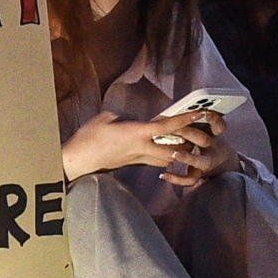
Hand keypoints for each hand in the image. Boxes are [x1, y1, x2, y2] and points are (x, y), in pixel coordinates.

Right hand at [63, 112, 200, 181]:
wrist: (79, 160)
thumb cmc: (88, 137)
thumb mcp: (105, 117)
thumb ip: (122, 116)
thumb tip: (129, 118)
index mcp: (136, 132)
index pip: (166, 126)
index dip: (184, 119)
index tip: (198, 113)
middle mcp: (141, 148)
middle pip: (174, 149)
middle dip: (188, 142)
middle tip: (198, 132)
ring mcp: (138, 158)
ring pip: (167, 159)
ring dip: (178, 152)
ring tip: (186, 141)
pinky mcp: (134, 164)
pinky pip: (156, 161)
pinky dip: (165, 157)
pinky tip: (166, 150)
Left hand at [155, 110, 232, 189]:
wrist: (219, 160)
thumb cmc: (204, 137)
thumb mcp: (205, 127)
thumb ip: (192, 121)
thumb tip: (173, 112)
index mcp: (214, 133)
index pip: (218, 125)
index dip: (213, 119)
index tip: (204, 112)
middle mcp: (212, 148)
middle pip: (205, 140)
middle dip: (191, 134)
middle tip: (176, 128)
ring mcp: (206, 162)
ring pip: (200, 162)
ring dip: (187, 157)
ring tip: (174, 154)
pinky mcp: (198, 174)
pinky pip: (190, 179)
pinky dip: (176, 178)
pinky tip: (163, 175)